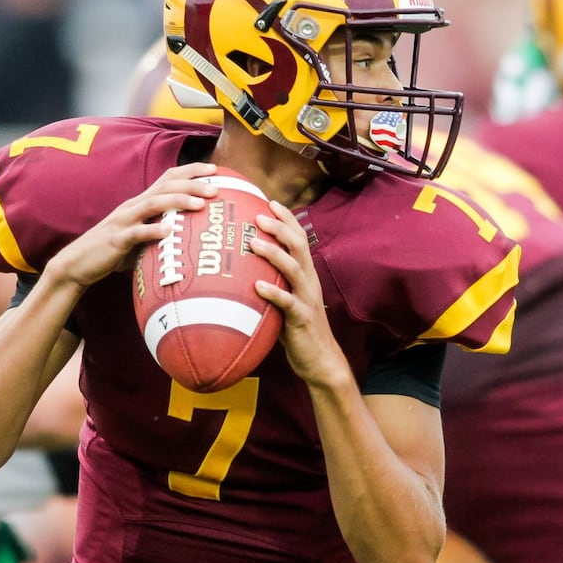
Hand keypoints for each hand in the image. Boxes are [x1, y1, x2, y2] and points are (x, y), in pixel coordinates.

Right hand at [44, 163, 220, 290]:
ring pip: (152, 204)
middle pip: (164, 186)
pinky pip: (135, 234)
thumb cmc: (112, 252)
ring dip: (177, 202)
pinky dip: (152, 231)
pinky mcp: (116, 240)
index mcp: (139, 203)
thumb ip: (160, 231)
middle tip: (216, 188)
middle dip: (191, 184)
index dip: (190, 171)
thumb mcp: (140, 238)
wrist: (77, 264)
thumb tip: (189, 236)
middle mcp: (132, 207)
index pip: (167, 178)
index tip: (215, 171)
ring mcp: (123, 222)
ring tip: (200, 205)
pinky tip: (168, 232)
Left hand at [250, 202, 349, 386]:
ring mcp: (306, 299)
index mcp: (306, 274)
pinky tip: (257, 287)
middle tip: (258, 215)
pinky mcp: (301, 319)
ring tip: (253, 243)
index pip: (299, 239)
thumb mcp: (285, 299)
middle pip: (298, 247)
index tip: (270, 201)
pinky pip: (288, 303)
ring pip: (294, 269)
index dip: (287, 219)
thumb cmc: (298, 329)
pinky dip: (273, 293)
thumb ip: (272, 282)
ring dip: (274, 254)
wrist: (320, 360)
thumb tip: (242, 269)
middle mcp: (309, 281)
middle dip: (280, 228)